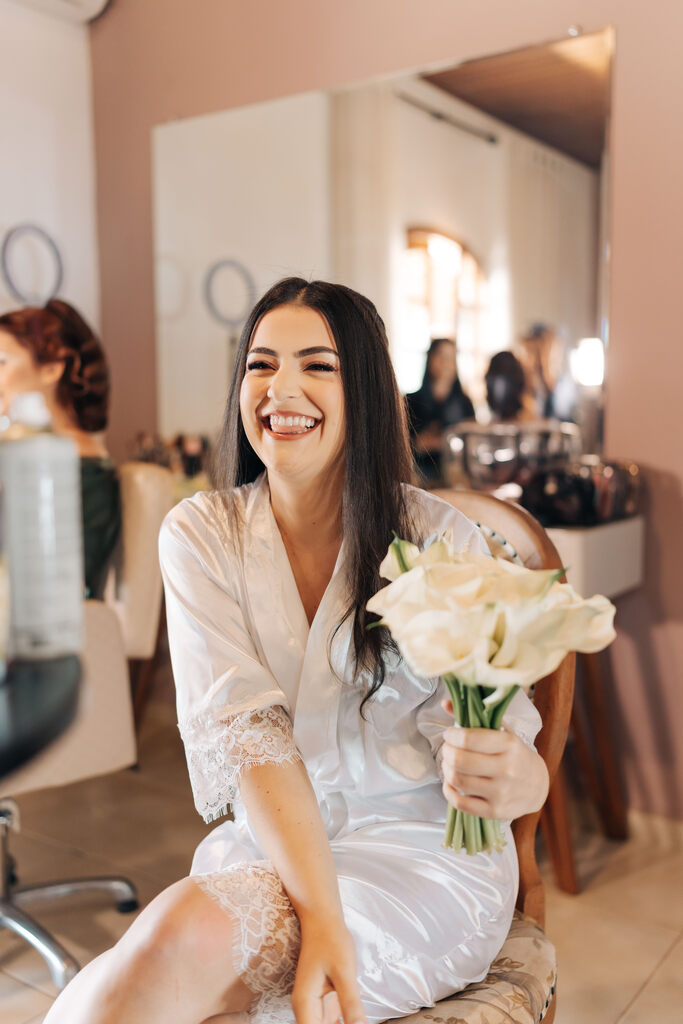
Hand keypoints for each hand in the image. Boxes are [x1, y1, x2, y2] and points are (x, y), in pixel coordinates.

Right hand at [291, 919, 366, 1023]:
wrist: (323, 920)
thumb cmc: (331, 941)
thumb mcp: (344, 972)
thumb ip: (351, 1004)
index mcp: (306, 1005)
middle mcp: (306, 1010)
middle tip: (357, 1022)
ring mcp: (315, 1007)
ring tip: (357, 1021)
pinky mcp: (324, 1002)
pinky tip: (355, 1021)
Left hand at [440, 706, 548, 820]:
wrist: (538, 785)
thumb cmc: (516, 755)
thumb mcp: (503, 731)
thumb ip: (475, 717)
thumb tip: (445, 703)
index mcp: (509, 745)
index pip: (469, 739)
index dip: (451, 735)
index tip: (449, 734)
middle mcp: (506, 769)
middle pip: (459, 760)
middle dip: (446, 752)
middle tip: (448, 749)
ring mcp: (500, 793)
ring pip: (458, 780)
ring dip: (446, 769)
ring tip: (449, 764)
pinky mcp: (495, 811)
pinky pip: (460, 804)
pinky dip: (448, 792)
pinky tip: (451, 783)